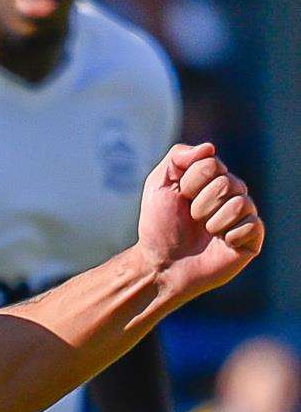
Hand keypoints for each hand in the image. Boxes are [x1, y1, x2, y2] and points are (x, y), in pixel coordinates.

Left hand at [137, 143, 263, 306]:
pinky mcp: (252, 238)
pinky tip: (221, 242)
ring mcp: (243, 216)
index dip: (191, 182)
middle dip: (200, 202)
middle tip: (191, 218)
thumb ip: (178, 157)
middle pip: (228, 182)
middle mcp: (230, 194)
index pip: (212, 163)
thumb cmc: (159, 224)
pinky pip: (252, 224)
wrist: (163, 263)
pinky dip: (230, 234)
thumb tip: (210, 147)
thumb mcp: (158, 184)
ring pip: (241, 202)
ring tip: (204, 231)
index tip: (179, 197)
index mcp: (210, 178)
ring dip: (213, 219)